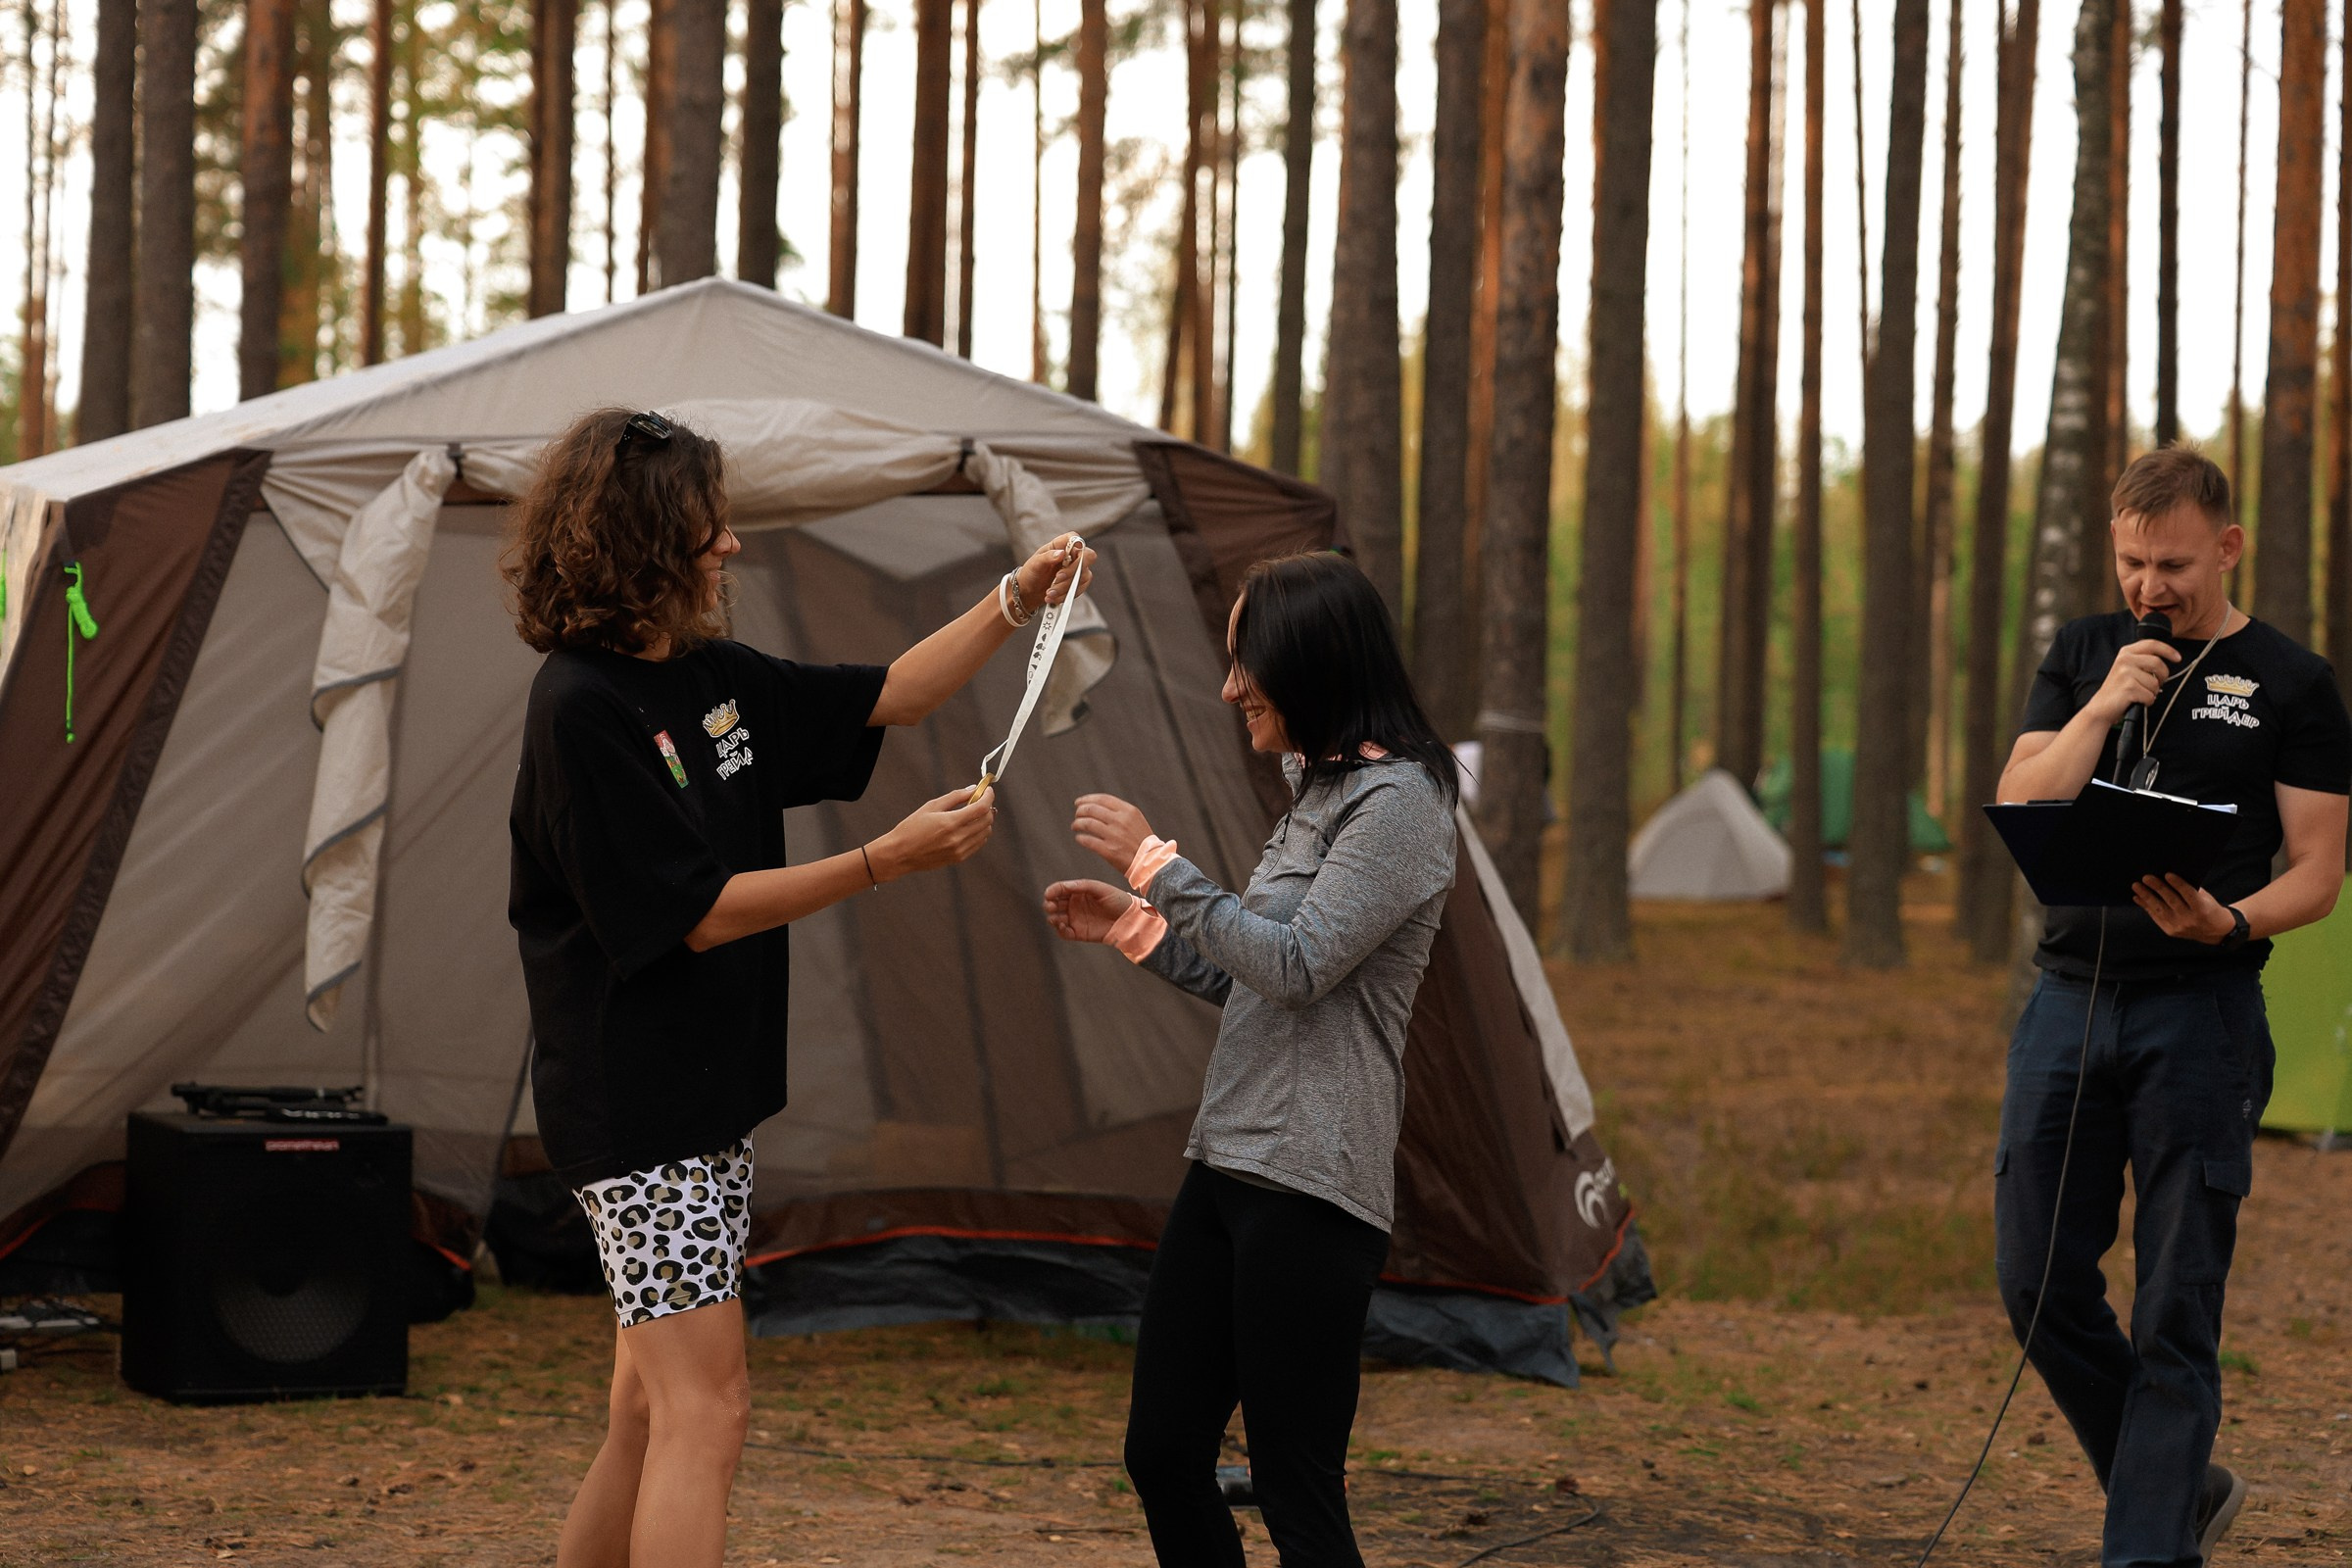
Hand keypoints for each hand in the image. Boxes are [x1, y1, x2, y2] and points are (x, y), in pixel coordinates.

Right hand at [871, 787, 996, 879]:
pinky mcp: (959, 858)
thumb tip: (973, 789)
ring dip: (984, 821)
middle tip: (980, 800)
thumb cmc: (911, 828)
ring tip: (973, 814)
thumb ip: (955, 797)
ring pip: (985, 832)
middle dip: (987, 807)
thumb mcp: (931, 806)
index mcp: (951, 822)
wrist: (900, 854)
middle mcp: (958, 838)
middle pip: (987, 820)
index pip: (981, 808)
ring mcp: (960, 850)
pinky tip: (969, 827)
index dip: (988, 797)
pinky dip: (979, 833)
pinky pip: (978, 843)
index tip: (988, 790)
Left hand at [1016, 533, 1095, 610]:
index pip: (1075, 538)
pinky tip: (1054, 597)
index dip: (1078, 545)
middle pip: (1086, 558)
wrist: (1029, 591)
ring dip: (1066, 587)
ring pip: (1083, 577)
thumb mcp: (1035, 563)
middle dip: (1072, 572)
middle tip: (1057, 579)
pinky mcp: (1077, 583)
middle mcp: (1072, 555)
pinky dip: (1066, 595)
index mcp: (1061, 545)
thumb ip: (1048, 556)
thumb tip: (1061, 553)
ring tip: (1049, 593)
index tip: (1069, 556)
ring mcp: (1076, 569)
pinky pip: (1079, 589)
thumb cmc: (1031, 572)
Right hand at [1042, 879, 1135, 942]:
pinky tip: (1063, 926)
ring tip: (1057, 918)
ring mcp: (1075, 919)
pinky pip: (1063, 933)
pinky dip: (1060, 930)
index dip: (1052, 891)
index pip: (1059, 890)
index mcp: (1077, 892)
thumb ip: (1080, 886)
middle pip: (1054, 904)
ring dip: (1052, 918)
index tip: (1048, 894)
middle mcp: (1074, 905)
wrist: (1129, 919)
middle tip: (1051, 906)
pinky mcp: (1078, 933)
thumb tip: (1061, 887)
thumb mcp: (1098, 888)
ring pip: (1055, 919)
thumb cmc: (1116, 899)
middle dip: (1049, 905)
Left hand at [1073, 793, 1152, 875]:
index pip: (1102, 799)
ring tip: (1075, 826)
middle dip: (1080, 812)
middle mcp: (1120, 821)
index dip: (1087, 799)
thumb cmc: (1141, 841)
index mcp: (1128, 811)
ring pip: (1087, 824)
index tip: (1078, 803)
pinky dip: (1080, 838)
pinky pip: (1088, 841)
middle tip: (1077, 816)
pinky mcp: (1109, 851)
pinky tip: (1079, 838)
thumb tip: (1096, 806)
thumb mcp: (1135, 820)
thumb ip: (1119, 812)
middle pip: (1092, 810)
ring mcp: (1114, 836)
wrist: (1151, 862)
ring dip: (1077, 824)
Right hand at [2090, 637, 2181, 724]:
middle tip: (2157, 684)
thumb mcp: (2127, 668)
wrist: (2101, 707)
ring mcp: (2125, 673)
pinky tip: (2137, 700)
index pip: (2152, 644)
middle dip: (2163, 676)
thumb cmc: (2118, 689)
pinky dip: (2147, 701)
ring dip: (2152, 692)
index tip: (2177, 658)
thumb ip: (2142, 660)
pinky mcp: (2129, 688)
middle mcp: (2125, 660)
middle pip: (2158, 663)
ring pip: (2155, 683)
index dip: (2168, 650)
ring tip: (2140, 693)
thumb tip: (2166, 658)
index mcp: (2126, 653)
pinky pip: (2150, 696)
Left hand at [2131, 873, 2236, 942]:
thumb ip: (2190, 888)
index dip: (2178, 884)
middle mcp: (2190, 919)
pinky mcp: (2170, 931)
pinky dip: (2146, 906)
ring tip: (2136, 886)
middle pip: (2172, 901)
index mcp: (2202, 909)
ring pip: (2160, 910)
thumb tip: (2169, 875)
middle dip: (2158, 888)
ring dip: (2146, 897)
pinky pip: (2156, 917)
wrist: (2214, 931)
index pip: (2189, 894)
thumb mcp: (2205, 898)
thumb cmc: (2208, 907)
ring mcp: (2179, 927)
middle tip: (2146, 877)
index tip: (2167, 874)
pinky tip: (2138, 897)